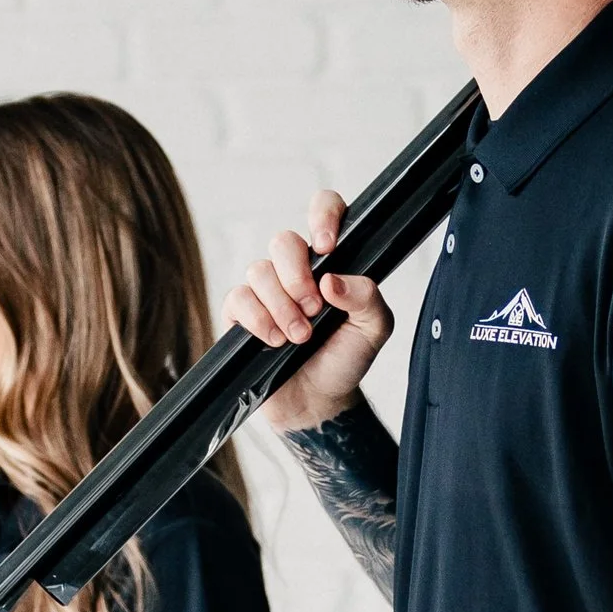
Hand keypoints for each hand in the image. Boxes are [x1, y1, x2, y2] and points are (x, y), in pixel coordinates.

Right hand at [224, 187, 393, 432]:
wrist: (318, 401)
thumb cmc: (346, 358)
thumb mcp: (374, 329)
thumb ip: (367, 298)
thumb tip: (333, 280)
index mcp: (331, 261)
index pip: (324, 210)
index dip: (323, 216)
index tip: (327, 247)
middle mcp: (295, 269)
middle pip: (283, 241)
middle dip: (297, 276)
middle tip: (314, 309)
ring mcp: (266, 289)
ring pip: (259, 270)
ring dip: (281, 307)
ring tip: (299, 337)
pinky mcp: (241, 313)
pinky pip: (238, 298)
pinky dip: (258, 320)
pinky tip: (275, 340)